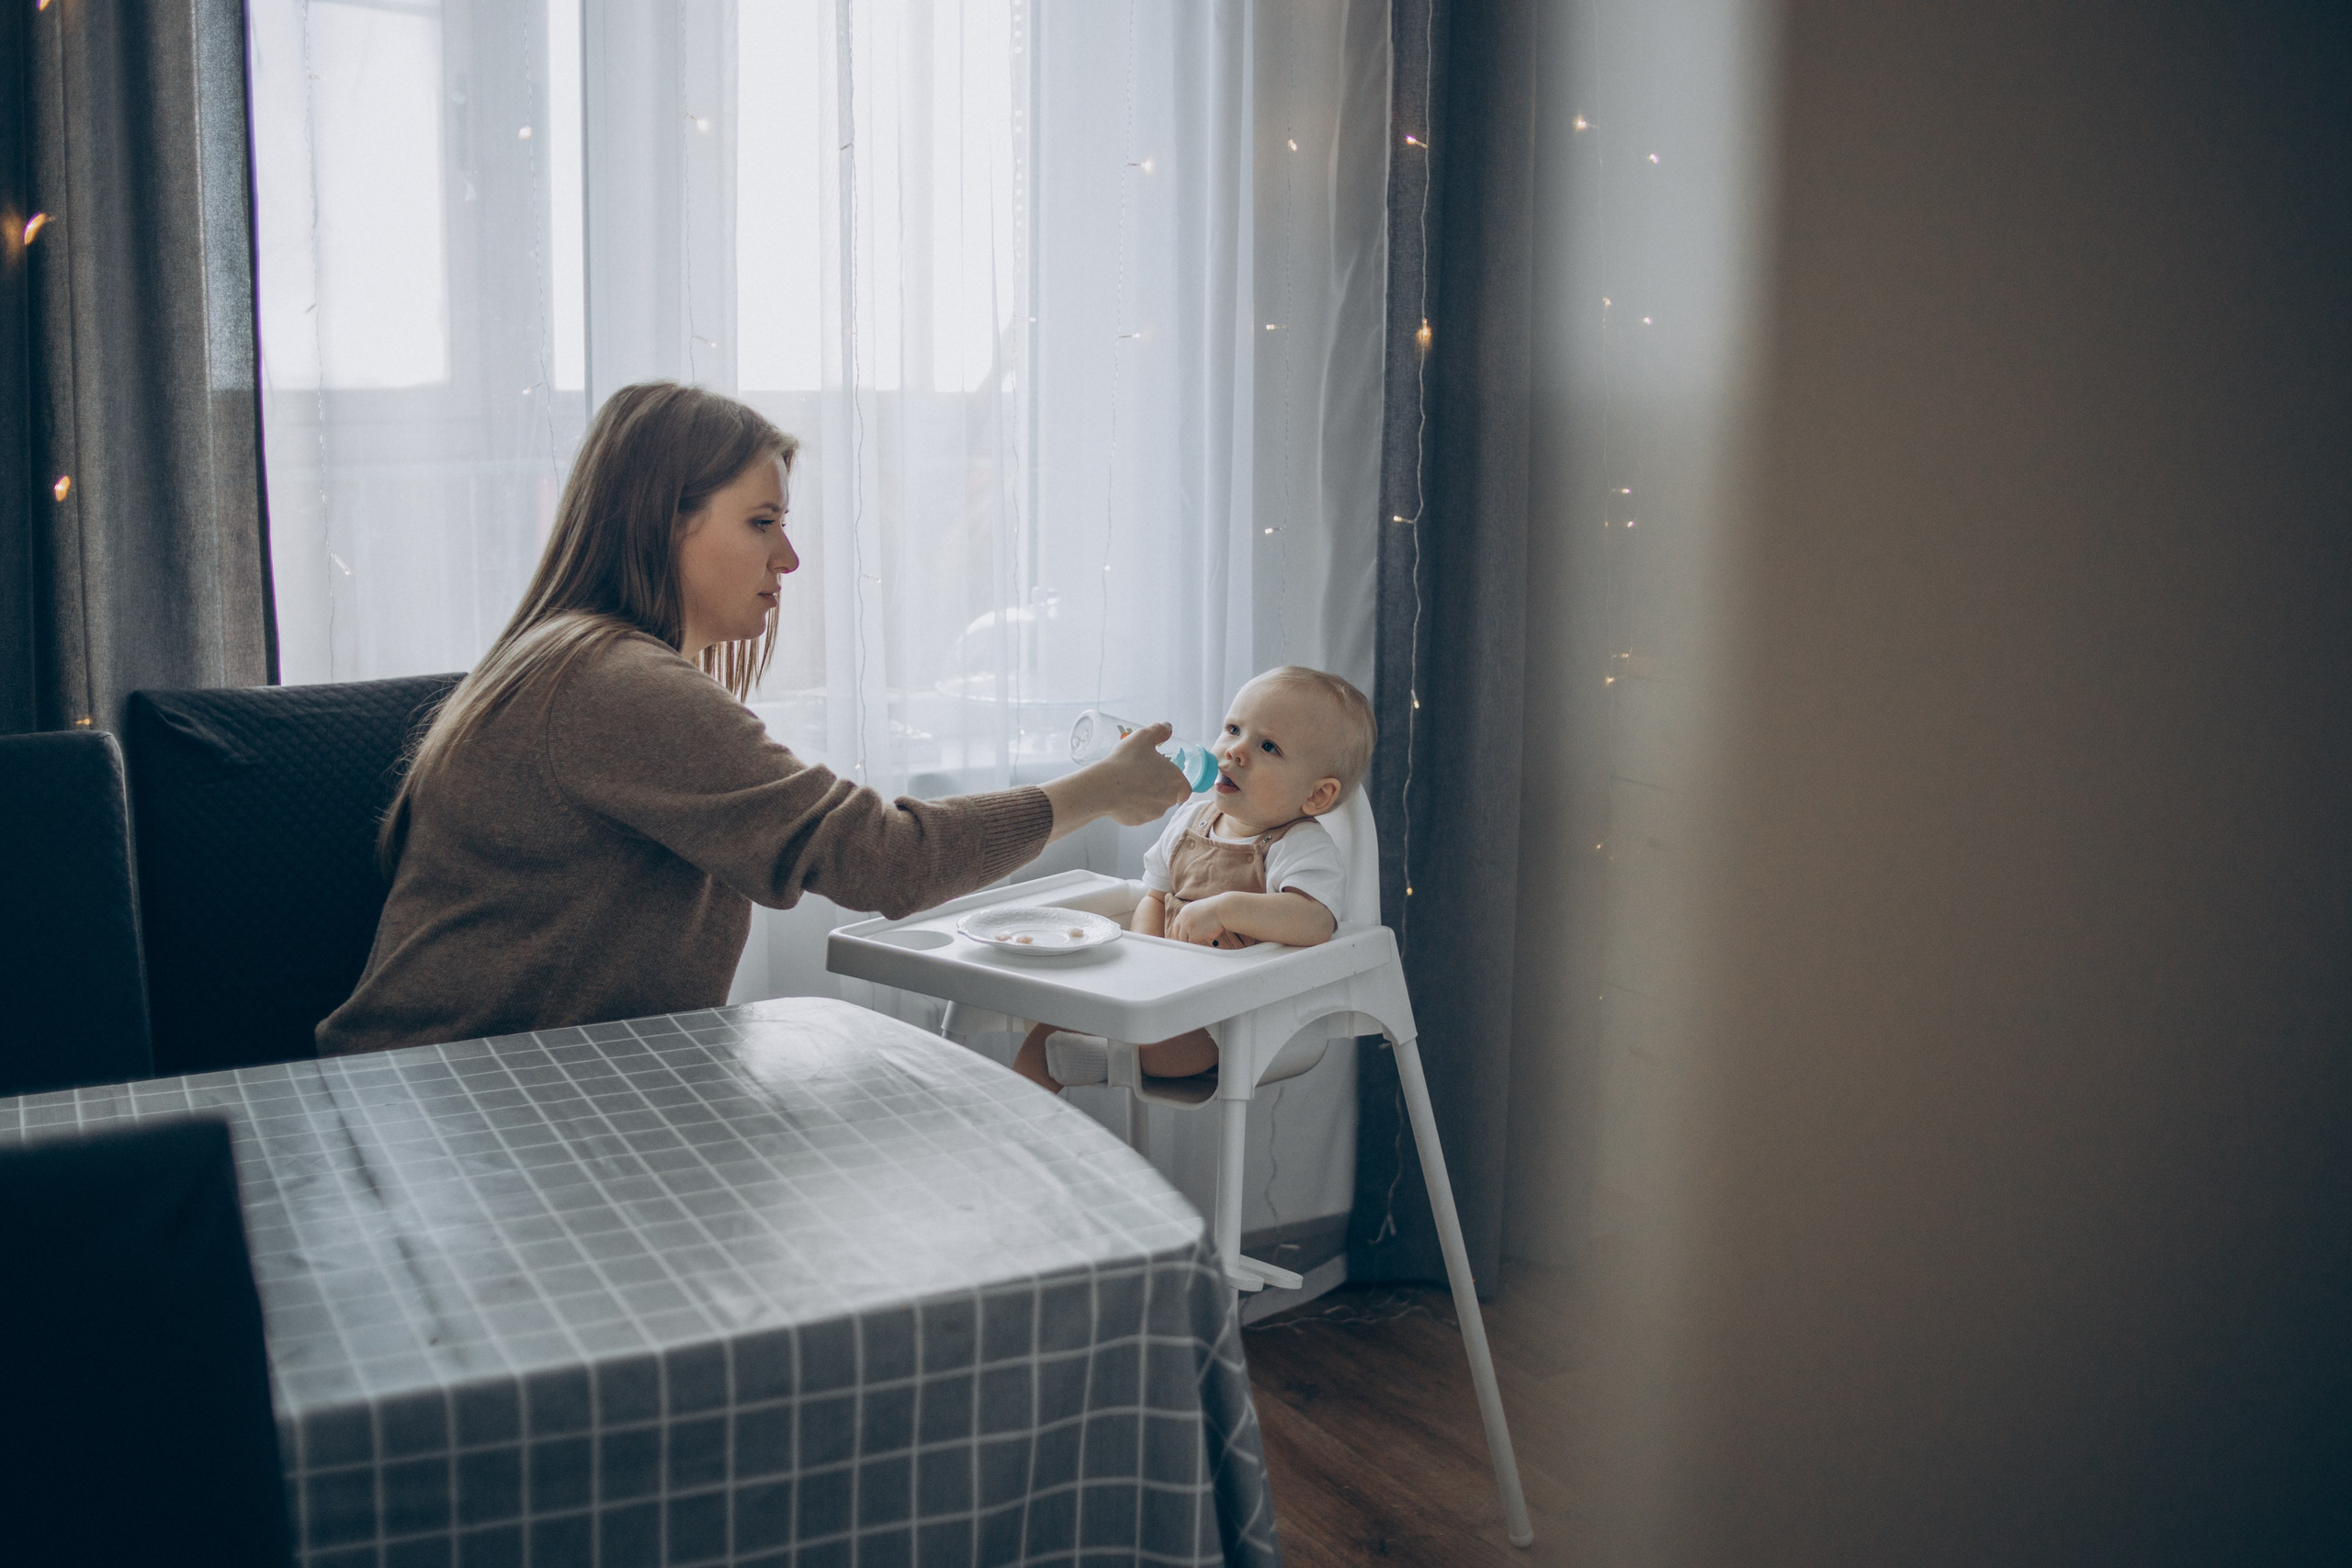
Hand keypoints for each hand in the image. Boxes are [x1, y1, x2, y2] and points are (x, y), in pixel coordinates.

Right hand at [1040, 720, 1192, 840]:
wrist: (1105, 786)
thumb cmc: (1127, 761)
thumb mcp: (1143, 737)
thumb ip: (1159, 730)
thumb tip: (1167, 728)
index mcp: (1176, 782)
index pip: (1186, 788)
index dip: (1177, 783)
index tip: (1165, 776)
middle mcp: (1168, 801)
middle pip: (1169, 796)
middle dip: (1159, 788)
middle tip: (1143, 776)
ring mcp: (1152, 814)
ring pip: (1153, 806)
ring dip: (1146, 798)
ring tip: (1130, 785)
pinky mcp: (1137, 821)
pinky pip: (1138, 813)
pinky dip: (1132, 807)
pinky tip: (1122, 796)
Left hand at [1170, 893, 1255, 949]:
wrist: (1224, 910)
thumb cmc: (1217, 910)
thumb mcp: (1200, 910)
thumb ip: (1192, 918)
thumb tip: (1190, 930)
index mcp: (1184, 912)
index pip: (1176, 926)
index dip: (1179, 934)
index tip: (1183, 940)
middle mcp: (1183, 919)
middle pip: (1177, 935)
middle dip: (1183, 941)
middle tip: (1190, 946)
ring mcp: (1187, 927)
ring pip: (1184, 941)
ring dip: (1192, 943)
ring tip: (1201, 942)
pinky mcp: (1193, 935)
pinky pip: (1192, 944)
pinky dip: (1198, 944)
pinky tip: (1206, 941)